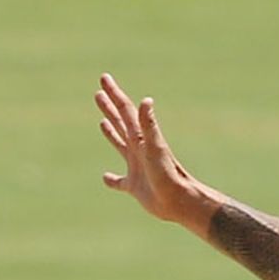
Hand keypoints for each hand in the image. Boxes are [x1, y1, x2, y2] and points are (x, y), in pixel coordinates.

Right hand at [96, 73, 212, 231]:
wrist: (179, 201)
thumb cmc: (168, 174)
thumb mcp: (155, 147)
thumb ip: (149, 125)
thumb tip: (146, 100)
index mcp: (140, 138)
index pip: (125, 110)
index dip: (115, 94)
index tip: (104, 78)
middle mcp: (138, 149)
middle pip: (121, 123)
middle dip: (110, 107)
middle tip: (99, 92)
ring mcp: (136, 167)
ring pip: (120, 145)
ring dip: (111, 132)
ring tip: (102, 121)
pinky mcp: (135, 186)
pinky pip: (120, 182)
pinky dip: (112, 180)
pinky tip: (106, 178)